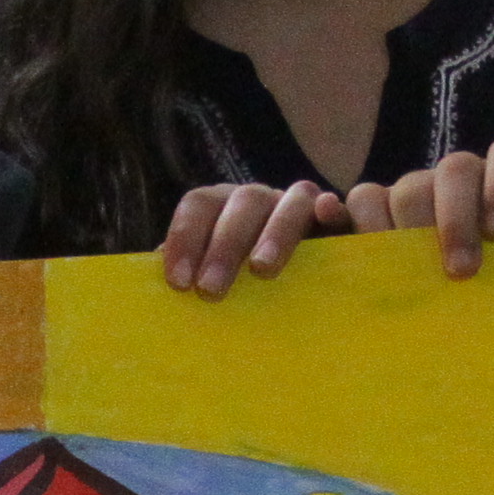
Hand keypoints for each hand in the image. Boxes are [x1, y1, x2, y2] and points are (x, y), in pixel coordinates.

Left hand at [159, 181, 347, 297]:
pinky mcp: (334, 220)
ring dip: (274, 233)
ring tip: (261, 269)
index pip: (199, 204)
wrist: (301, 294)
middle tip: (210, 291)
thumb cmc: (240, 290)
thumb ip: (190, 275)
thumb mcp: (213, 280)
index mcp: (223, 206)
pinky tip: (326, 210)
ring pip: (289, 202)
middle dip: (223, 246)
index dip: (185, 237)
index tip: (178, 283)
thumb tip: (157, 291)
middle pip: (241, 204)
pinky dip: (331, 206)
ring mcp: (298, 205)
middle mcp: (259, 199)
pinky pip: (336, 208)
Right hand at [348, 141, 493, 276]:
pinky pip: (357, 201)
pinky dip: (345, 212)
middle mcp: (460, 180)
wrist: (481, 323)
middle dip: (454, 218)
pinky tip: (338, 225)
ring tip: (404, 263)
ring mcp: (415, 195)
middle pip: (452, 170)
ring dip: (404, 221)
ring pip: (404, 184)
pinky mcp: (375, 219)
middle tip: (461, 270)